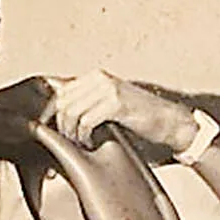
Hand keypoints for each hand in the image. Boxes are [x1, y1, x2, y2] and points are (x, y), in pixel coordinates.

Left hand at [44, 71, 197, 153]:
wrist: (167, 120)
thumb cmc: (137, 117)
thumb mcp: (106, 106)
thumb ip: (85, 105)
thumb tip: (57, 116)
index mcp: (94, 77)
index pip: (59, 94)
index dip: (52, 117)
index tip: (53, 134)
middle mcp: (99, 78)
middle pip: (61, 104)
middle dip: (61, 128)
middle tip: (70, 142)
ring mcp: (108, 89)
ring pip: (71, 113)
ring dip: (72, 134)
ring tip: (81, 142)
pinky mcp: (116, 103)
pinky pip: (86, 122)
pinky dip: (84, 136)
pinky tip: (92, 142)